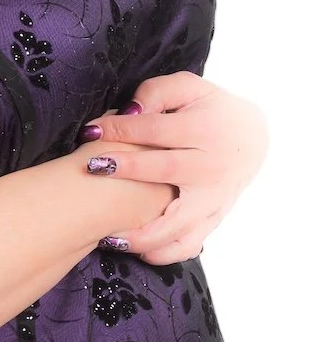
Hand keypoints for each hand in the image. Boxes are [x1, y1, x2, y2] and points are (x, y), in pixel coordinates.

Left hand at [79, 72, 268, 263]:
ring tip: (107, 231)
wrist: (252, 139)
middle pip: (166, 171)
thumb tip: (129, 111)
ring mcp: (213, 199)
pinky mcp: (212, 219)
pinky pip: (188, 244)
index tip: (90, 131)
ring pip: (178, 222)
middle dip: (127, 170)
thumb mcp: (189, 88)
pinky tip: (134, 250)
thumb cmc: (209, 109)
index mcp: (205, 130)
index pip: (156, 130)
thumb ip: (157, 92)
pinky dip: (163, 253)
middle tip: (91, 167)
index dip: (120, 129)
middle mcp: (211, 168)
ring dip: (142, 231)